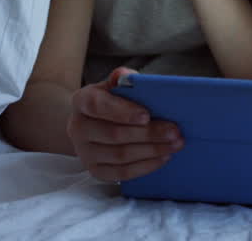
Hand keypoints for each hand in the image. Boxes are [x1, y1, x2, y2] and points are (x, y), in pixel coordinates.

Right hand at [67, 67, 183, 181]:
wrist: (92, 124)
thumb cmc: (110, 101)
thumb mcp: (114, 86)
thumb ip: (123, 79)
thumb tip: (128, 77)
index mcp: (81, 101)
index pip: (98, 105)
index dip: (122, 111)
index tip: (147, 115)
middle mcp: (77, 128)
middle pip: (114, 134)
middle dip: (148, 134)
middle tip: (174, 131)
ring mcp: (84, 152)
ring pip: (120, 155)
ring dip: (151, 151)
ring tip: (174, 145)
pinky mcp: (95, 170)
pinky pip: (121, 173)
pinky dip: (145, 166)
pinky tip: (163, 158)